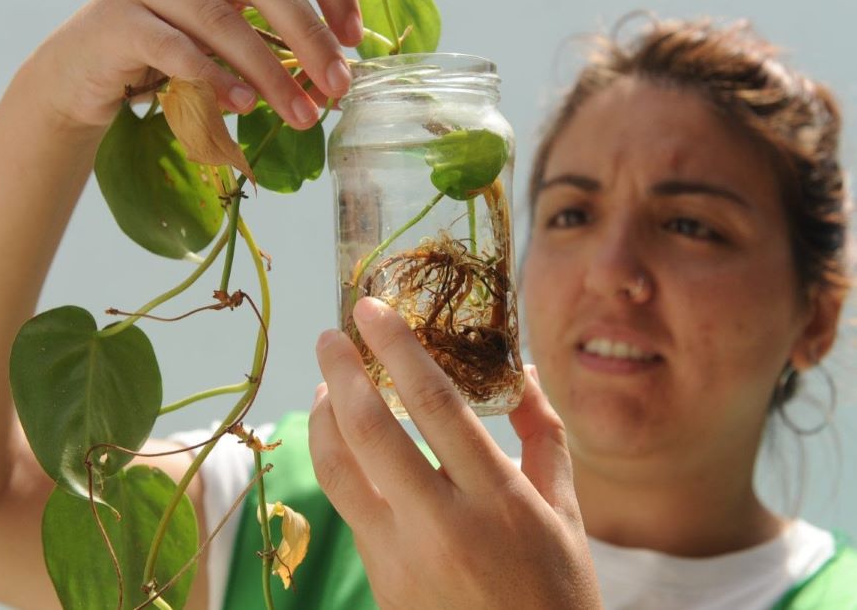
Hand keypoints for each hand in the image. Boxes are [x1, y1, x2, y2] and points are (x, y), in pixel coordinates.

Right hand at [34, 0, 360, 129]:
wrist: (92, 68)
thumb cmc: (176, 47)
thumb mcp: (231, 24)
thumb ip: (276, 27)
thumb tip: (339, 64)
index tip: (353, 38)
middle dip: (310, 38)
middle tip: (337, 87)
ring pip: (224, 21)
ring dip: (271, 74)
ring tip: (300, 115)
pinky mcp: (121, 21)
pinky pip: (178, 50)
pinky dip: (217, 80)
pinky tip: (243, 107)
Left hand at [310, 297, 602, 609]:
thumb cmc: (556, 592)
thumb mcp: (567, 512)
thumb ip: (543, 435)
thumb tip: (523, 372)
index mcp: (499, 500)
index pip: (434, 404)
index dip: (397, 348)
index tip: (371, 309)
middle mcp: (443, 524)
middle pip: (371, 430)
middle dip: (342, 370)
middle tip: (332, 334)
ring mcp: (402, 555)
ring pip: (339, 469)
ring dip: (322, 415)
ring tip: (324, 383)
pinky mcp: (379, 577)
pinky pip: (346, 505)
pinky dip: (334, 459)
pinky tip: (339, 437)